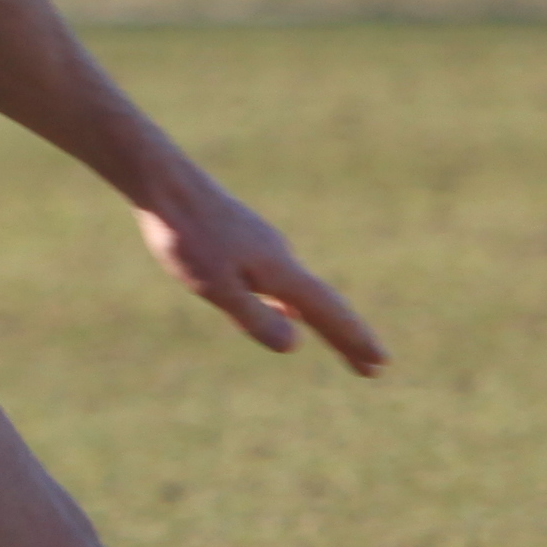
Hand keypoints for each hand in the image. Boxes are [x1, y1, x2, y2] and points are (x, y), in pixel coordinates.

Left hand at [132, 174, 384, 374]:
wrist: (166, 182)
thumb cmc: (187, 236)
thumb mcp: (216, 285)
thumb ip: (254, 316)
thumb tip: (296, 344)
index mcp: (279, 272)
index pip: (327, 314)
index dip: (353, 340)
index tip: (379, 364)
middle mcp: (281, 258)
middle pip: (323, 304)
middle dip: (348, 336)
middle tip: (374, 364)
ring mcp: (265, 247)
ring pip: (304, 291)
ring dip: (325, 320)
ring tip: (342, 342)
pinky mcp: (246, 240)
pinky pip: (283, 280)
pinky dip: (297, 303)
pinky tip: (288, 308)